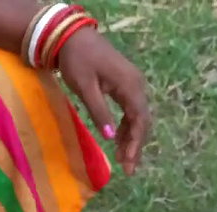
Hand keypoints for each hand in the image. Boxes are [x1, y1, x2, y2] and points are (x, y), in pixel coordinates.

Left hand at [54, 29, 152, 176]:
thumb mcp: (85, 88)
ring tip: (123, 159)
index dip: (135, 143)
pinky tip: (118, 140)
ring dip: (131, 138)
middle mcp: (137, 84)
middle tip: (128, 169)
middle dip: (136, 145)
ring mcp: (132, 83)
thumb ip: (99, 111)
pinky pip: (131, 109)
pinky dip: (126, 126)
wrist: (73, 37)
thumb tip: (110, 137)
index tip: (128, 163)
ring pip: (138, 116)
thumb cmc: (77, 61)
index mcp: (130, 85)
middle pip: (143, 121)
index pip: (140, 120)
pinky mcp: (125, 84)